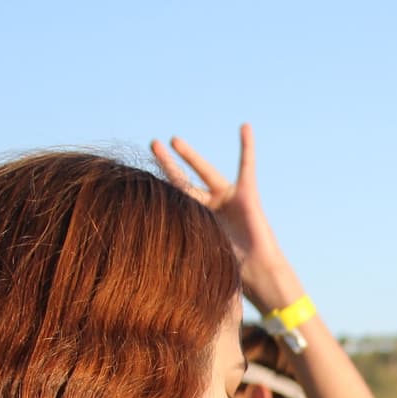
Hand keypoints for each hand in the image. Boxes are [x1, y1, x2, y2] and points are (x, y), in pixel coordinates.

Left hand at [149, 123, 297, 311]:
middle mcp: (210, 206)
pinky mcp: (247, 194)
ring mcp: (227, 199)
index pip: (174, 198)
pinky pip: (247, 166)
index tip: (138, 177)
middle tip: (153, 145)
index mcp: (197, 220)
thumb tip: (144, 242)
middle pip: (183, 181)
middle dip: (167, 163)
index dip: (159, 188)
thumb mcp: (199, 251)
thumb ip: (179, 239)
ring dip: (190, 156)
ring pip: (205, 172)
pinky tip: (245, 127)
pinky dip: (246, 146)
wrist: (258, 270)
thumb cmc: (231, 268)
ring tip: (174, 139)